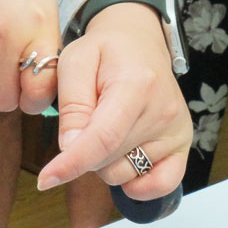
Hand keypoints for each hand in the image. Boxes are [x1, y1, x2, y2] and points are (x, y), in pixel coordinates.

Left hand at [36, 2, 191, 199]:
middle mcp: (162, 112)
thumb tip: (70, 147)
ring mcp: (175, 131)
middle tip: (87, 118)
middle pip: (107, 160)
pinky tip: (124, 162)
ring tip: (106, 127)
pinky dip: (137, 184)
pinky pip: (160, 185)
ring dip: (104, 162)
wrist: (138, 42)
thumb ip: (72, 106)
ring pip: (122, 174)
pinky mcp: (182, 144)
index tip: (45, 180)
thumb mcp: (74, 64)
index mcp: (136, 86)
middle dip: (82, 150)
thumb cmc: (103, 52)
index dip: (71, 164)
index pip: (102, 138)